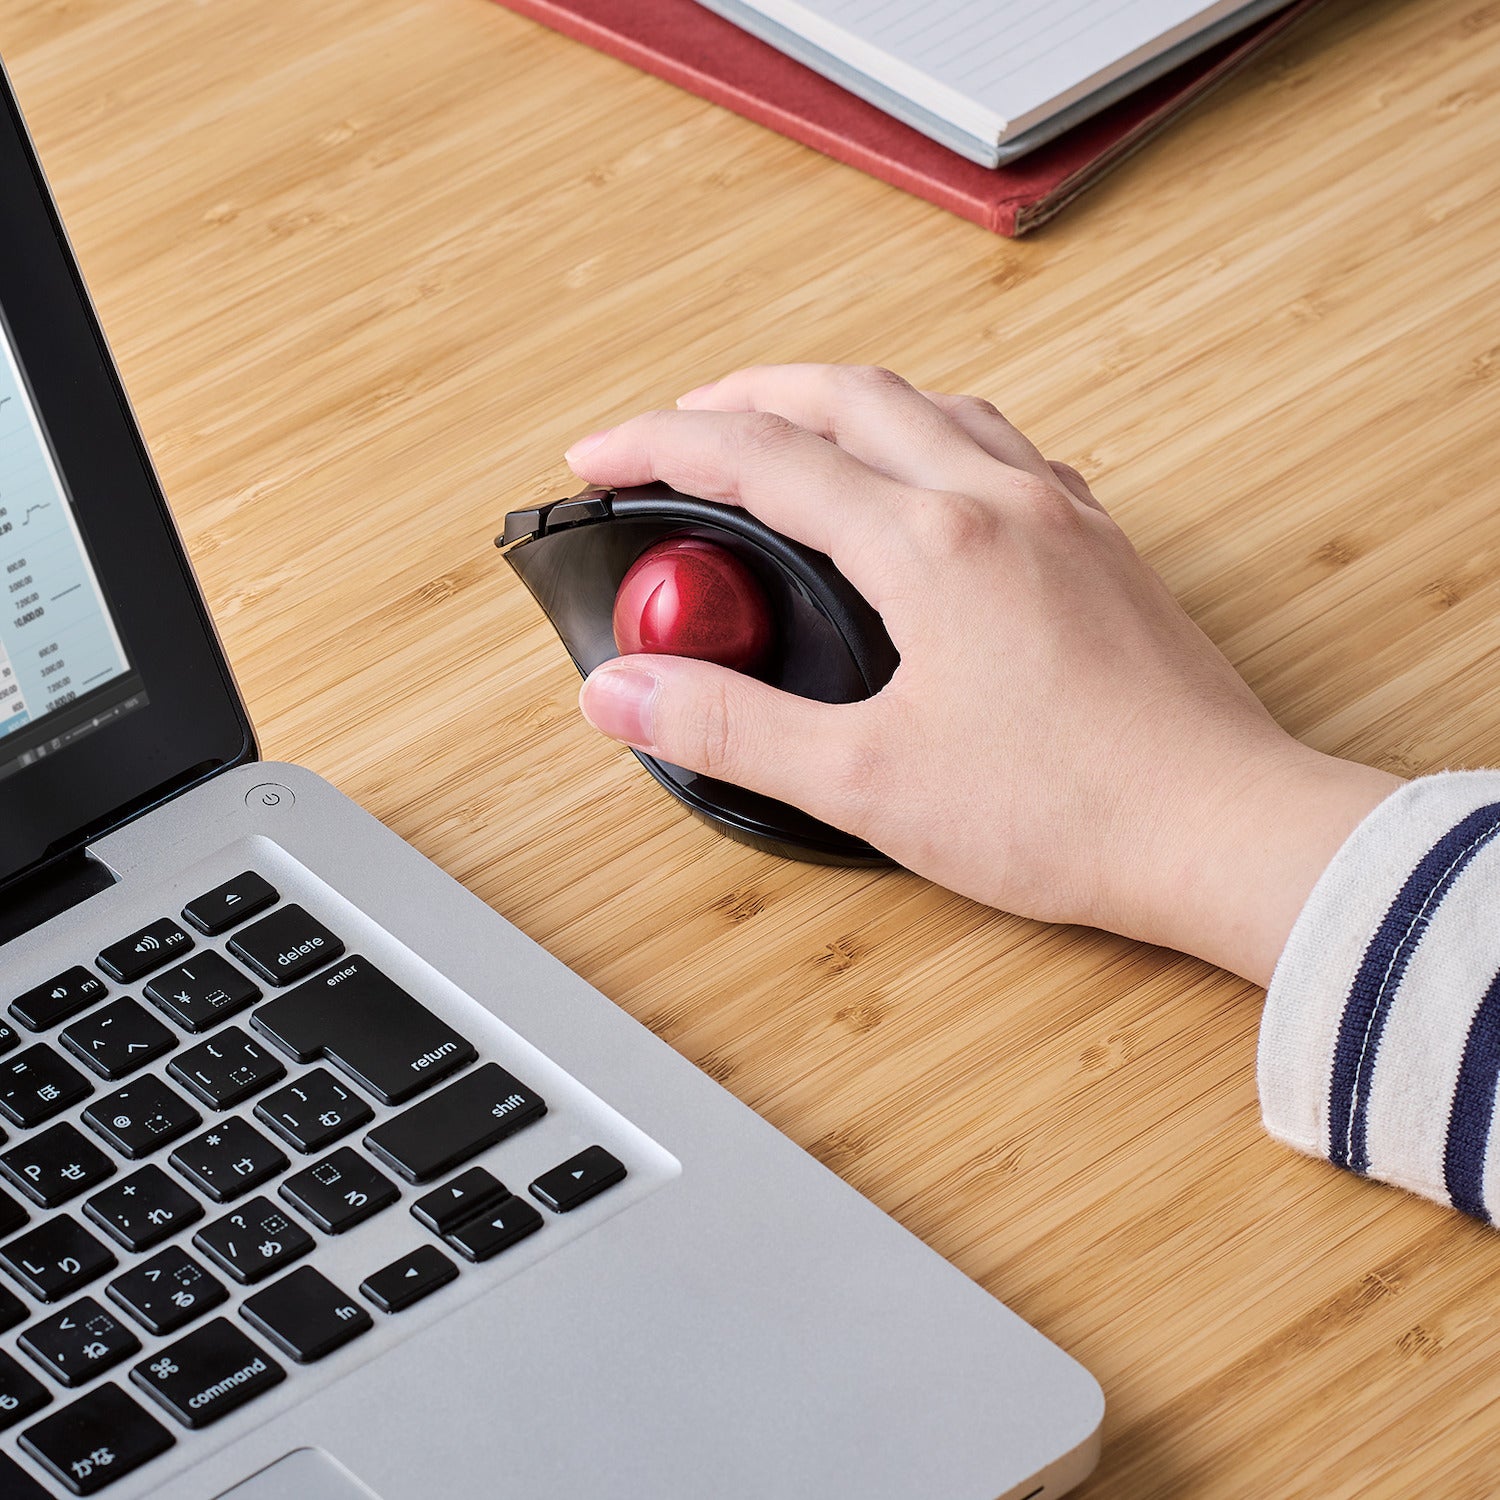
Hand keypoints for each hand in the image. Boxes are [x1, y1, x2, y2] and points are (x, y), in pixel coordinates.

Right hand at [564, 364, 1400, 984]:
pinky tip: (922, 475)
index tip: (596, 459)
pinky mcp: (1098, 545)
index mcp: (930, 542)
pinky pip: (997, 443)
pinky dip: (927, 431)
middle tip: (673, 431)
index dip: (657, 446)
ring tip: (783, 430)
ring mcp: (1058, 513)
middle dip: (739, 397)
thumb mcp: (868, 781)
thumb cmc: (1070, 811)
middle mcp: (996, 499)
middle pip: (843, 394)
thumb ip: (733, 724)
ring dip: (837, 400)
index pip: (759, 457)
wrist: (1223, 830)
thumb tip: (621, 689)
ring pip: (927, 403)